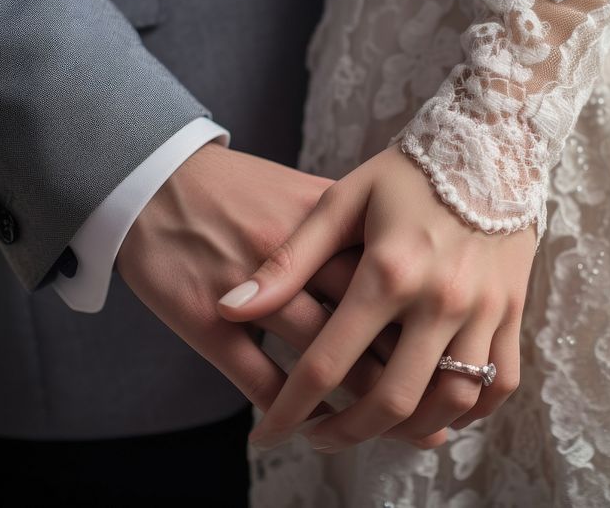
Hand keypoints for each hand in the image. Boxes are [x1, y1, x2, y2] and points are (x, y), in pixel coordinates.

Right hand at [117, 142, 444, 448]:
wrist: (157, 176)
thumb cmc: (237, 186)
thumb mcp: (307, 194)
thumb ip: (358, 229)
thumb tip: (406, 258)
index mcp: (331, 225)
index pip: (395, 286)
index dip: (426, 332)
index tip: (452, 365)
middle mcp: (301, 261)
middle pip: (368, 329)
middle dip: (405, 380)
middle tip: (430, 422)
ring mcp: (254, 295)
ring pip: (320, 361)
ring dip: (354, 407)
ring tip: (382, 434)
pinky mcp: (207, 320)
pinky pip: (259, 377)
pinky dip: (290, 406)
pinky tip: (310, 423)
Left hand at [218, 144, 534, 452]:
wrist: (492, 142)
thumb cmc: (407, 171)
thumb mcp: (341, 202)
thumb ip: (289, 260)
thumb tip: (231, 307)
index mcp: (388, 271)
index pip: (329, 364)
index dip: (291, 410)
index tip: (268, 435)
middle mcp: (440, 298)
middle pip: (392, 400)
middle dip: (347, 434)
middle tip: (319, 438)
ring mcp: (483, 308)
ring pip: (451, 402)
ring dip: (409, 430)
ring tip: (375, 427)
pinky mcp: (513, 310)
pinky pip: (501, 383)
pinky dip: (471, 411)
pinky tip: (438, 410)